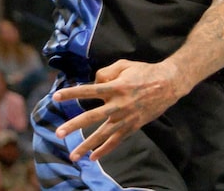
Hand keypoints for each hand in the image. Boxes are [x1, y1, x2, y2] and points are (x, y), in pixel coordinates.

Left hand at [52, 58, 183, 162]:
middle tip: (58, 133)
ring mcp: (125, 117)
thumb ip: (106, 72)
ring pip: (102, 134)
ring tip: (73, 155)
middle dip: (73, 126)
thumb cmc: (145, 72)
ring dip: (86, 145)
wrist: (168, 83)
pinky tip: (93, 157)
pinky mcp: (132, 126)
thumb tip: (94, 81)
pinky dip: (105, 150)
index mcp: (115, 87)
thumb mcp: (125, 65)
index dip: (71, 94)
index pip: (88, 91)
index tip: (55, 97)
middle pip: (91, 117)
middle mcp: (118, 104)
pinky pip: (116, 140)